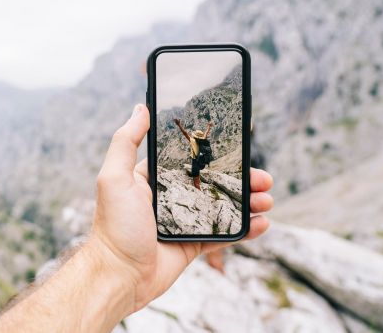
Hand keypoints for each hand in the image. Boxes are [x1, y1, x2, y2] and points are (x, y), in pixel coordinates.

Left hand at [89, 104, 273, 312]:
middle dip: (241, 179)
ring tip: (268, 200)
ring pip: (224, 207)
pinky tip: (262, 224)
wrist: (119, 276)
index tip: (239, 146)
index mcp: (155, 178)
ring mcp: (184, 221)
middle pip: (214, 181)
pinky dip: (245, 230)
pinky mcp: (193, 245)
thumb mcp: (115, 177)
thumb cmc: (114, 225)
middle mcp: (171, 197)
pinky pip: (224, 235)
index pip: (191, 159)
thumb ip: (126, 141)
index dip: (215, 153)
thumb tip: (141, 108)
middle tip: (264, 179)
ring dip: (249, 202)